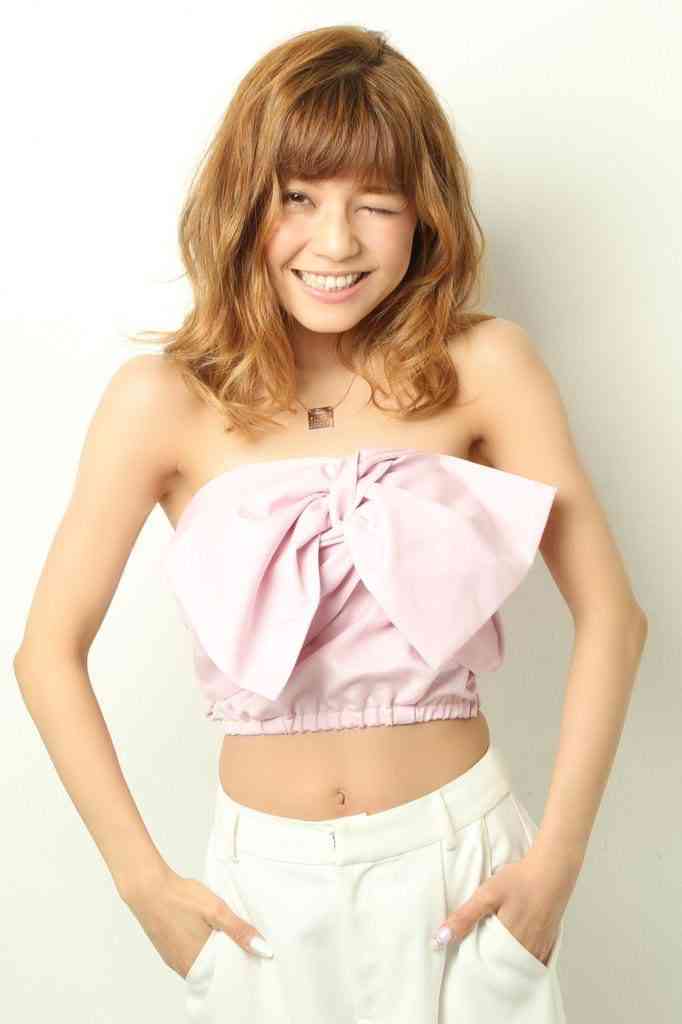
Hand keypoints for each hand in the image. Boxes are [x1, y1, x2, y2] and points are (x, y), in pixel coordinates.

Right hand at [123, 865, 273, 977]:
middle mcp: (183, 965)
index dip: (238, 965)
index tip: (250, 953)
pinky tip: (203, 930)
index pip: (224, 976)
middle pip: (212, 970)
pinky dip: (199, 947)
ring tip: (221, 932)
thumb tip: (263, 950)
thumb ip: (239, 931)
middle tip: (238, 940)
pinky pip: (188, 955)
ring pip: (200, 962)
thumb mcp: (217, 910)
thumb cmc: (179, 897)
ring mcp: (173, 958)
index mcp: (197, 962)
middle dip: (226, 958)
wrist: (147, 888)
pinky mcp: (167, 949)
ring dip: (212, 951)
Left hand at [432, 851, 574, 965]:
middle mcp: (526, 949)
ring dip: (508, 964)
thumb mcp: (487, 894)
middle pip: (504, 967)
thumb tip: (440, 939)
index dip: (476, 962)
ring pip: (520, 965)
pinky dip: (524, 961)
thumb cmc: (519, 880)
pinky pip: (536, 960)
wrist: (552, 869)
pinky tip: (517, 953)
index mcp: (508, 942)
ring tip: (495, 955)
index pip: (487, 964)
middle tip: (479, 957)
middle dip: (492, 966)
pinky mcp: (549, 940)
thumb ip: (465, 917)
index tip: (466, 959)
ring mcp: (540, 946)